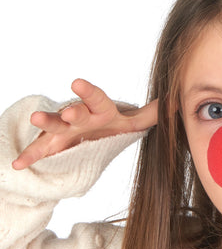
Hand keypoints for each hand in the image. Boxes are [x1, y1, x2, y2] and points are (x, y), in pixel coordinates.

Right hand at [12, 78, 157, 169]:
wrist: (94, 128)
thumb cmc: (113, 122)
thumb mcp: (134, 120)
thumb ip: (152, 113)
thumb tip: (176, 102)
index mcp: (100, 110)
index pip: (97, 98)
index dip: (88, 92)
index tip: (77, 83)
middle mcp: (80, 116)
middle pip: (74, 112)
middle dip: (70, 112)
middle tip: (68, 114)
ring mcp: (65, 130)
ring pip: (54, 127)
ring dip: (46, 123)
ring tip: (35, 120)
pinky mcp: (55, 144)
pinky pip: (41, 150)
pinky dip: (30, 156)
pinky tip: (18, 164)